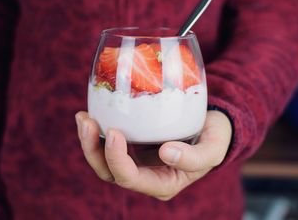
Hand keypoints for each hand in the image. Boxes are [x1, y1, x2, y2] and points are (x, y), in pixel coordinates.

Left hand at [75, 110, 231, 200]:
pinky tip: (89, 113)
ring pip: (103, 159)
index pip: (130, 179)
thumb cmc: (214, 138)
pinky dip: (96, 130)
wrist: (211, 127)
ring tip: (83, 117)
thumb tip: (166, 154)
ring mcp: (135, 161)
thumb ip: (195, 157)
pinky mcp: (132, 145)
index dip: (117, 159)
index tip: (114, 131)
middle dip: (92, 149)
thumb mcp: (214, 149)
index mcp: (162, 183)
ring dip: (89, 140)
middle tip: (87, 121)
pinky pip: (107, 143)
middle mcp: (144, 176)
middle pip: (109, 172)